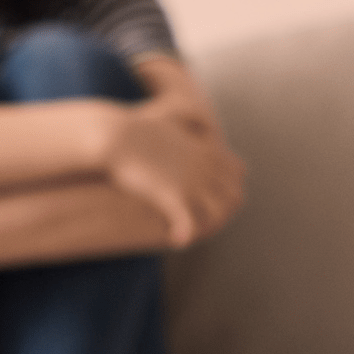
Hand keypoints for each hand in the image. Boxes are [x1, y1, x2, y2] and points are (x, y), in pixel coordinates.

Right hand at [107, 96, 245, 247]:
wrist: (114, 135)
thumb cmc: (136, 127)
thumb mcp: (169, 114)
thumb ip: (188, 115)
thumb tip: (200, 120)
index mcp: (205, 150)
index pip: (238, 171)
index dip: (230, 185)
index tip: (214, 194)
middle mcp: (204, 167)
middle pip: (234, 195)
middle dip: (226, 209)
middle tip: (207, 220)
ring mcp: (191, 182)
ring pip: (218, 213)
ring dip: (210, 226)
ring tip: (193, 232)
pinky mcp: (172, 196)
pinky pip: (189, 224)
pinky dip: (186, 234)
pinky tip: (176, 239)